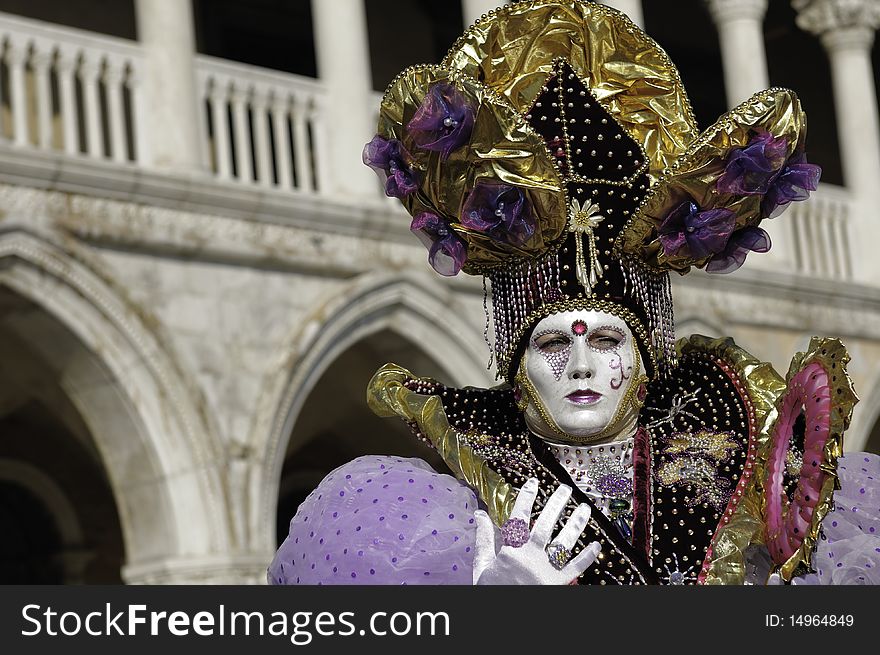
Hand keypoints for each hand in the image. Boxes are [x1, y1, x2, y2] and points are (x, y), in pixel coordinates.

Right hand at [472, 477, 601, 584]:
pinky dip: (588, 557)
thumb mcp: (482, 567)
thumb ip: (484, 540)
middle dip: (556, 505)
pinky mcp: (558, 584)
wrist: (504, 618)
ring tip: (584, 509)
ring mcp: (547, 571)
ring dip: (576, 524)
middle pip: (545, 525)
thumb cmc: (492, 592)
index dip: (526, 498)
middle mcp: (531, 558)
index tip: (533, 483)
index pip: (519, 518)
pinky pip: (576, 569)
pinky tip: (596, 545)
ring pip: (564, 543)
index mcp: (511, 552)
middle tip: (565, 489)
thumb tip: (480, 515)